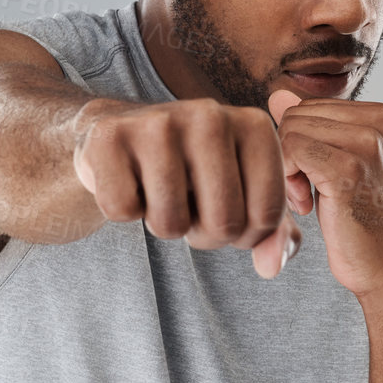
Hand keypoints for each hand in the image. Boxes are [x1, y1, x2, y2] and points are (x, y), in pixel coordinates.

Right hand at [72, 98, 302, 278]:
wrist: (121, 135)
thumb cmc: (192, 170)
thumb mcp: (243, 195)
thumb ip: (272, 233)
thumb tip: (272, 267)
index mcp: (255, 125)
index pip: (266, 216)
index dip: (245, 236)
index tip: (226, 214)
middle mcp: (211, 114)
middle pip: (223, 224)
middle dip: (204, 235)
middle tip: (190, 207)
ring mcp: (158, 121)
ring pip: (170, 223)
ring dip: (163, 225)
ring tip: (160, 193)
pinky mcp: (110, 135)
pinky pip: (122, 210)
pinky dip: (123, 210)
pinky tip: (129, 180)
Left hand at [266, 89, 382, 300]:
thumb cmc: (362, 219)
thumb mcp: (338, 163)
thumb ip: (312, 127)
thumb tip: (277, 95)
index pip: (310, 106)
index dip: (301, 144)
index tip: (317, 178)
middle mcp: (380, 122)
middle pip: (296, 115)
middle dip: (291, 154)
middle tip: (309, 191)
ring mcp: (367, 144)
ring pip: (290, 131)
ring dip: (289, 170)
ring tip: (310, 199)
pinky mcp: (347, 170)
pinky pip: (290, 151)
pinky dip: (288, 181)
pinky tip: (308, 206)